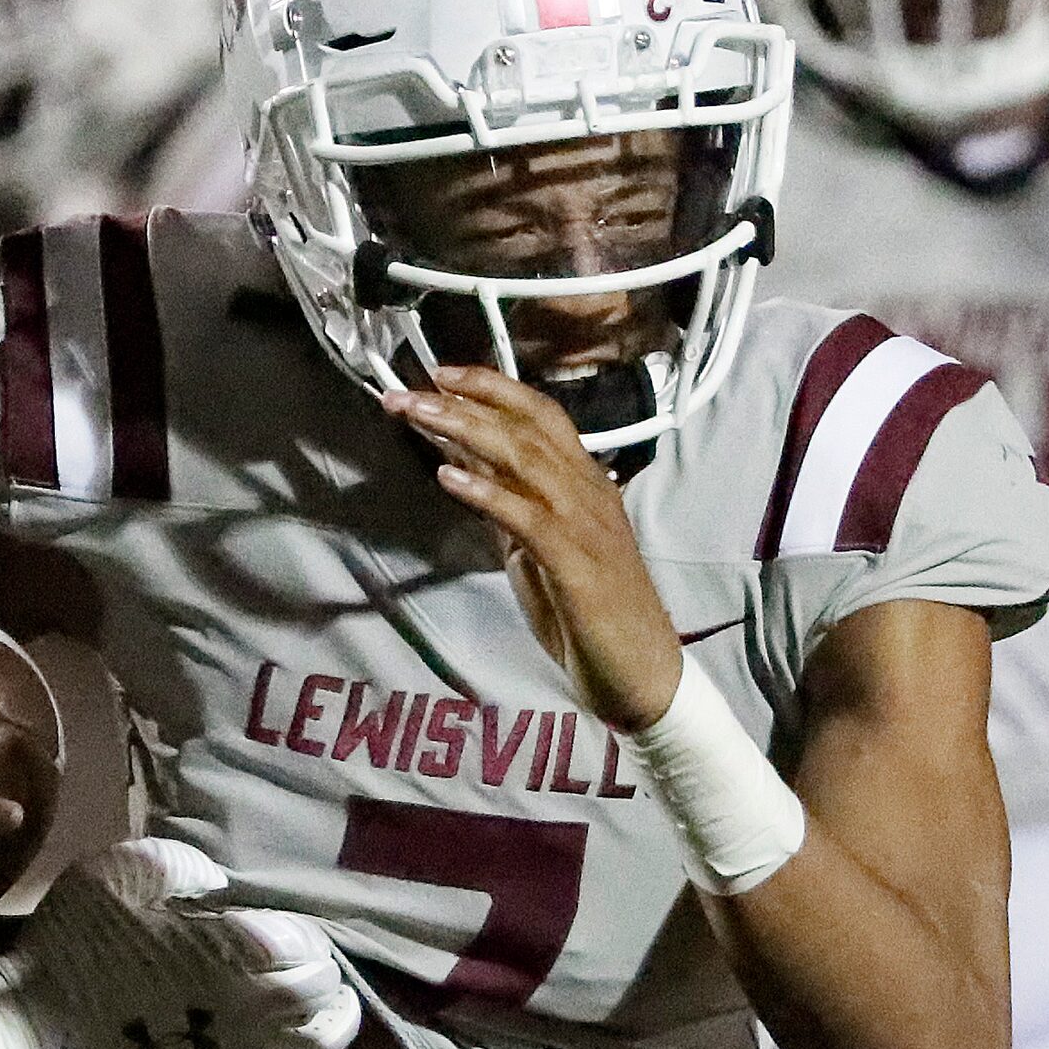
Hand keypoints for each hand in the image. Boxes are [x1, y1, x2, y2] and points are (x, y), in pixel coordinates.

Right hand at [2, 838, 361, 1048]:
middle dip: (327, 974)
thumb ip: (187, 867)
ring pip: (309, 1046)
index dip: (310, 935)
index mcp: (226, 954)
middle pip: (317, 999)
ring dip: (331, 1021)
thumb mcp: (123, 872)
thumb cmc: (77, 941)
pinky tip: (283, 1019)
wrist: (32, 1022)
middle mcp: (240, 1007)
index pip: (304, 950)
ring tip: (332, 999)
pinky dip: (296, 1043)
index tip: (296, 920)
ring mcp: (224, 1047)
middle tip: (320, 954)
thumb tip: (221, 886)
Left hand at [385, 366, 683, 732]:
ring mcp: (587, 526)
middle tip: (409, 390)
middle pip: (526, 428)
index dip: (494, 388)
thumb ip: (509, 507)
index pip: (542, 416)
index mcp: (585, 485)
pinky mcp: (578, 565)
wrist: (639, 675)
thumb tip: (463, 467)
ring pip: (527, 459)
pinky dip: (488, 492)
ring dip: (466, 431)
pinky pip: (529, 518)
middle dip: (464, 402)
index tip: (442, 373)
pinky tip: (449, 477)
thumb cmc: (588, 614)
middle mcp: (590, 493)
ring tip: (417, 414)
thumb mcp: (538, 549)